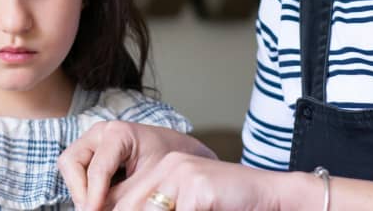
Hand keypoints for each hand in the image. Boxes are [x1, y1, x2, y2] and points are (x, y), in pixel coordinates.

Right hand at [57, 120, 214, 210]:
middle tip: (93, 210)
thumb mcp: (147, 181)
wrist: (178, 151)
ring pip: (70, 166)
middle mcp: (101, 132)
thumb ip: (122, 198)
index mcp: (118, 132)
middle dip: (79, 190)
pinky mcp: (92, 151)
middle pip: (71, 161)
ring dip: (80, 190)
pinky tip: (102, 199)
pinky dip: (86, 187)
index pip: (96, 168)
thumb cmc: (168, 161)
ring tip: (99, 206)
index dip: (93, 196)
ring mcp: (94, 140)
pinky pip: (77, 170)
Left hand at [111, 152, 282, 210]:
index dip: (104, 209)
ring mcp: (182, 175)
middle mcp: (167, 166)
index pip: (119, 199)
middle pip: (126, 205)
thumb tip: (111, 209)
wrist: (268, 195)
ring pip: (146, 210)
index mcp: (161, 168)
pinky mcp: (197, 189)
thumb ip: (155, 207)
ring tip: (175, 209)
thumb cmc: (223, 205)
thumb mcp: (184, 205)